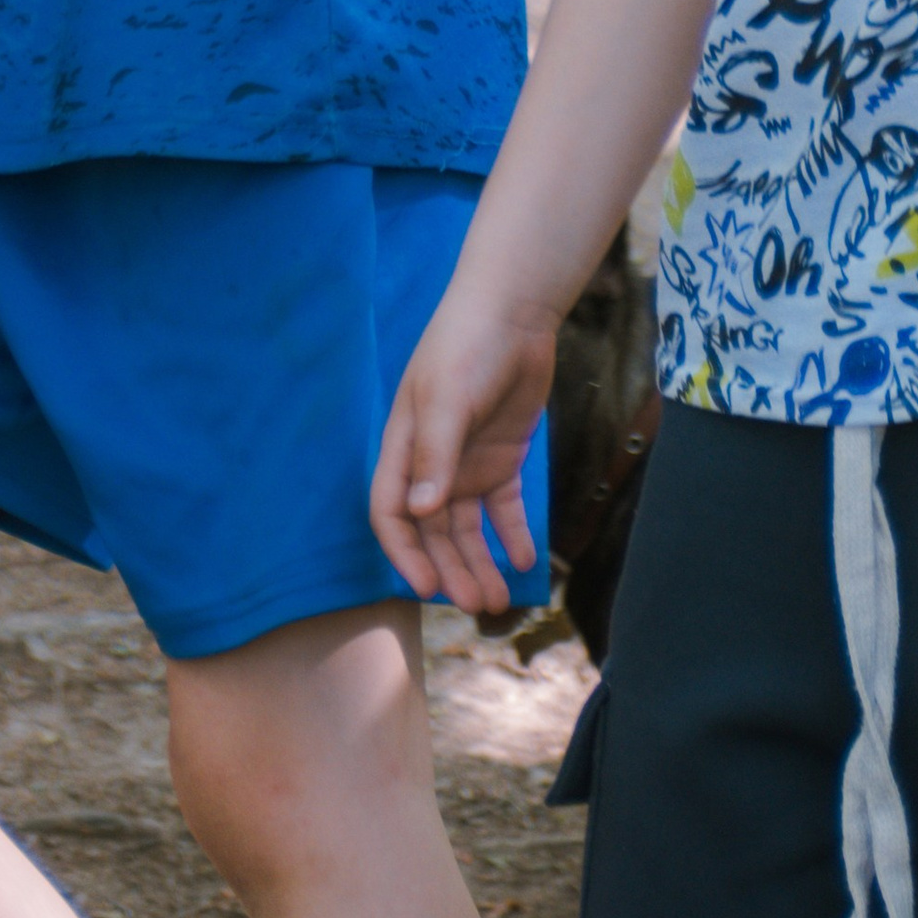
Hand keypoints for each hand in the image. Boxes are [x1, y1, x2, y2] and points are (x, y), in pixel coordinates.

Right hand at [371, 293, 555, 615]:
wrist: (513, 313)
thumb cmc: (466, 346)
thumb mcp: (446, 398)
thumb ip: (434, 455)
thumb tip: (419, 512)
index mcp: (405, 446)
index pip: (391, 512)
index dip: (404, 552)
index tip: (427, 587)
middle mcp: (432, 462)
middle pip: (433, 530)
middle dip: (451, 569)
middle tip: (477, 604)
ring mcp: (466, 461)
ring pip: (467, 527)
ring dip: (479, 562)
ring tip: (499, 598)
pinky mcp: (501, 458)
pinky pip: (503, 508)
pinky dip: (513, 534)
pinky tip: (527, 558)